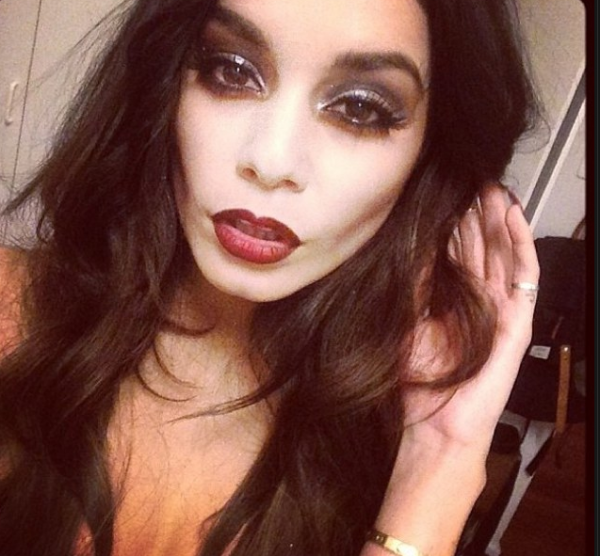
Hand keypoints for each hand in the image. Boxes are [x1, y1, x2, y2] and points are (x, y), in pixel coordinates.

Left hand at [402, 183, 538, 451]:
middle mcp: (478, 298)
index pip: (457, 249)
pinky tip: (512, 217)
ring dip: (499, 220)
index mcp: (452, 297)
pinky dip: (520, 245)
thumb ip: (415, 282)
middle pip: (481, 245)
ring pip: (503, 253)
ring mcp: (500, 308)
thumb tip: (414, 241)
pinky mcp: (517, 321)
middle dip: (477, 212)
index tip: (446, 191)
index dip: (454, 219)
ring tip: (491, 188)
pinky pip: (524, 276)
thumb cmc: (420, 379)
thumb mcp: (408, 319)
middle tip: (470, 179)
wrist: (434, 422)